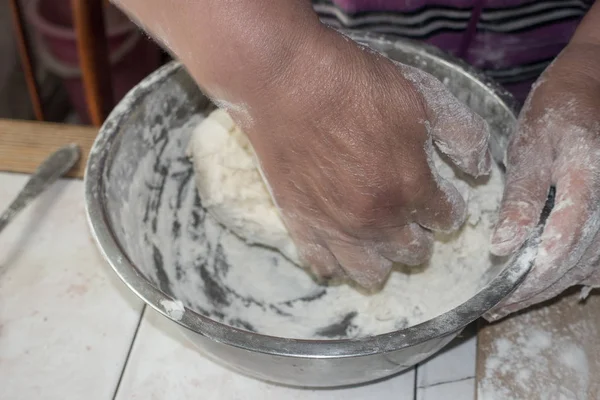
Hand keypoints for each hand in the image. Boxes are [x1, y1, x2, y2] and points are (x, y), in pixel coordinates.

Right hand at [225, 29, 490, 288]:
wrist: (287, 82)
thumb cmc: (354, 85)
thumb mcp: (423, 95)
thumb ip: (462, 133)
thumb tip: (480, 169)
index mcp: (411, 187)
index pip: (444, 219)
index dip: (449, 210)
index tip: (443, 200)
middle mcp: (376, 219)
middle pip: (411, 252)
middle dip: (419, 239)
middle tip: (412, 219)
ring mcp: (335, 227)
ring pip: (368, 272)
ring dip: (382, 262)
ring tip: (378, 241)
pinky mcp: (299, 223)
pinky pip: (320, 264)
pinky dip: (333, 265)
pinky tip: (337, 252)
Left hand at [489, 42, 599, 319]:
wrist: (593, 89)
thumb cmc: (556, 114)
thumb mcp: (531, 148)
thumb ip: (522, 198)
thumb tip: (503, 245)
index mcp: (586, 185)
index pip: (560, 246)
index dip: (531, 278)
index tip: (501, 300)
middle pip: (574, 263)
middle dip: (536, 291)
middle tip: (498, 310)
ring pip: (587, 264)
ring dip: (551, 287)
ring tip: (513, 303)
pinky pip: (597, 253)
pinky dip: (571, 273)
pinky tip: (547, 283)